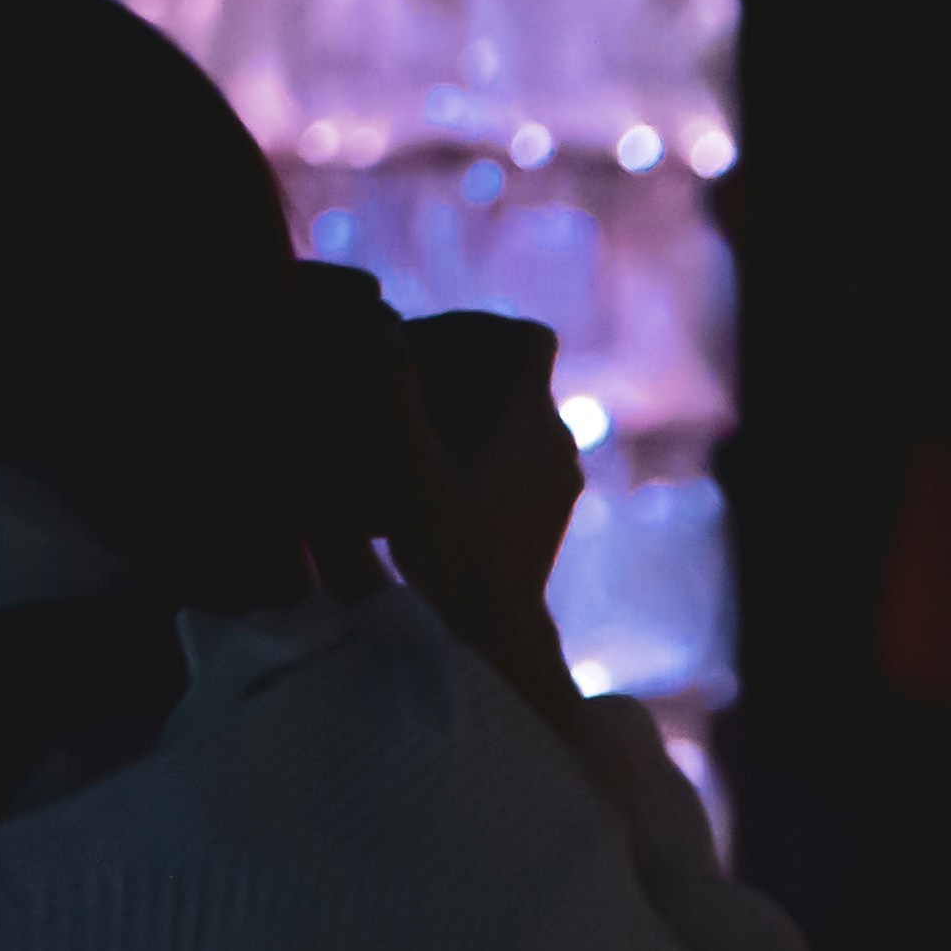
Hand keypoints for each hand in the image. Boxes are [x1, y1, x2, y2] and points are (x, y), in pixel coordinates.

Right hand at [377, 314, 588, 701]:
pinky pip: (531, 451)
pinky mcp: (558, 503)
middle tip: (416, 376)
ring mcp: (563, 473)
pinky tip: (448, 465)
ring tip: (424, 421)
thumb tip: (387, 328)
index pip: (532, 338)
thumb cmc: (450, 546)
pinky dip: (495, 441)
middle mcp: (558, 438)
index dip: (486, 326)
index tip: (438, 339)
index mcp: (528, 419)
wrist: (494, 624)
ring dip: (481, 406)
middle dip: (472, 365)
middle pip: (524, 375)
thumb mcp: (409, 466)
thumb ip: (399, 394)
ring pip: (527, 414)